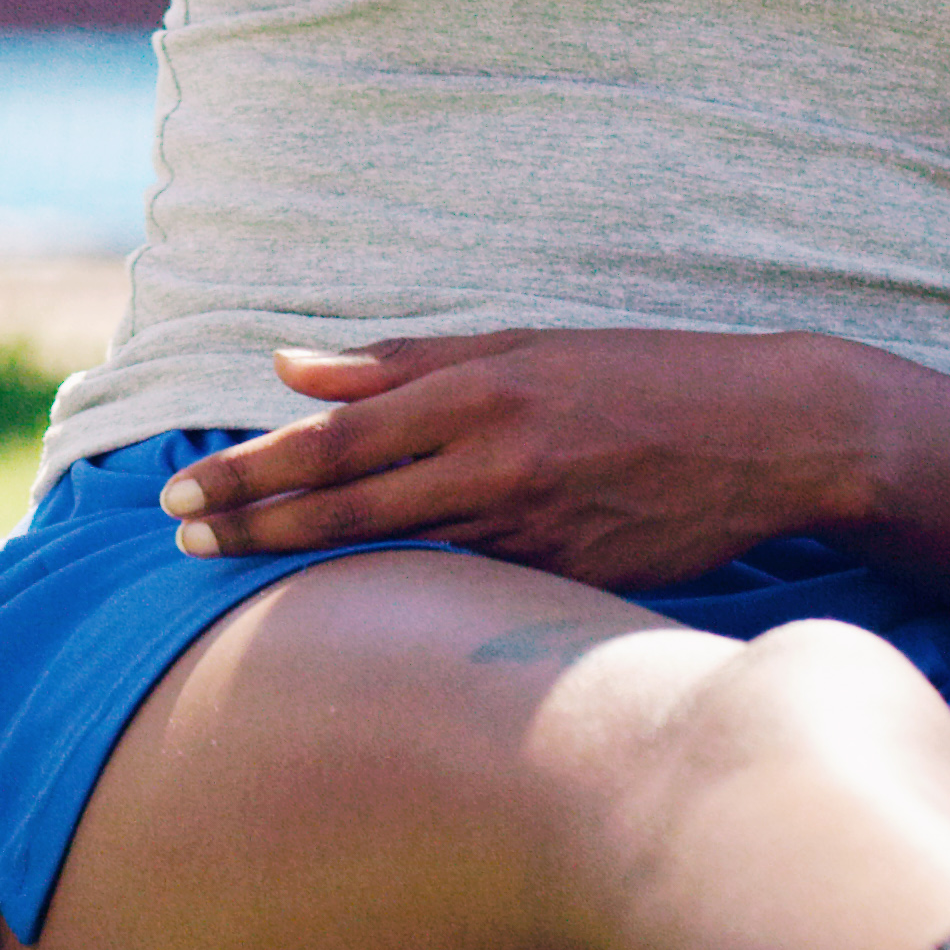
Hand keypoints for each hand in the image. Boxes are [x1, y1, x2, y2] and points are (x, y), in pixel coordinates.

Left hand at [152, 328, 897, 587]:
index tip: (184, 492)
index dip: (250, 470)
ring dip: (304, 559)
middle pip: (344, 502)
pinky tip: (349, 602)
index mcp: (481, 389)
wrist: (774, 434)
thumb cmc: (640, 379)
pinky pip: (467, 586)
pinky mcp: (568, 576)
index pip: (335, 439)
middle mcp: (497, 457)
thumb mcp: (523, 348)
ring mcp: (533, 525)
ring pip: (393, 551)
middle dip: (250, 522)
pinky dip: (402, 590)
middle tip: (176, 539)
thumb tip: (290, 369)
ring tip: (227, 565)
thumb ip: (403, 364)